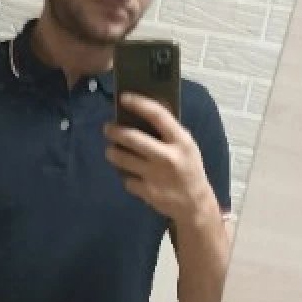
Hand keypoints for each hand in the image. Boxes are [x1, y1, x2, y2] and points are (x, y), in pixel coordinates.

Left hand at [103, 94, 209, 219]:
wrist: (194, 204)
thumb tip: (142, 115)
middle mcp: (168, 157)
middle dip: (115, 131)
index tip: (124, 97)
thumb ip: (169, 133)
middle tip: (107, 128)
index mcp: (181, 141)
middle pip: (133, 138)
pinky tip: (130, 174)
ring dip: (113, 152)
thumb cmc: (189, 169)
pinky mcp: (148, 192)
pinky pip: (127, 180)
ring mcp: (156, 176)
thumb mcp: (187, 147)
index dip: (139, 103)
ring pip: (123, 159)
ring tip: (111, 150)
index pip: (158, 115)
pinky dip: (126, 176)